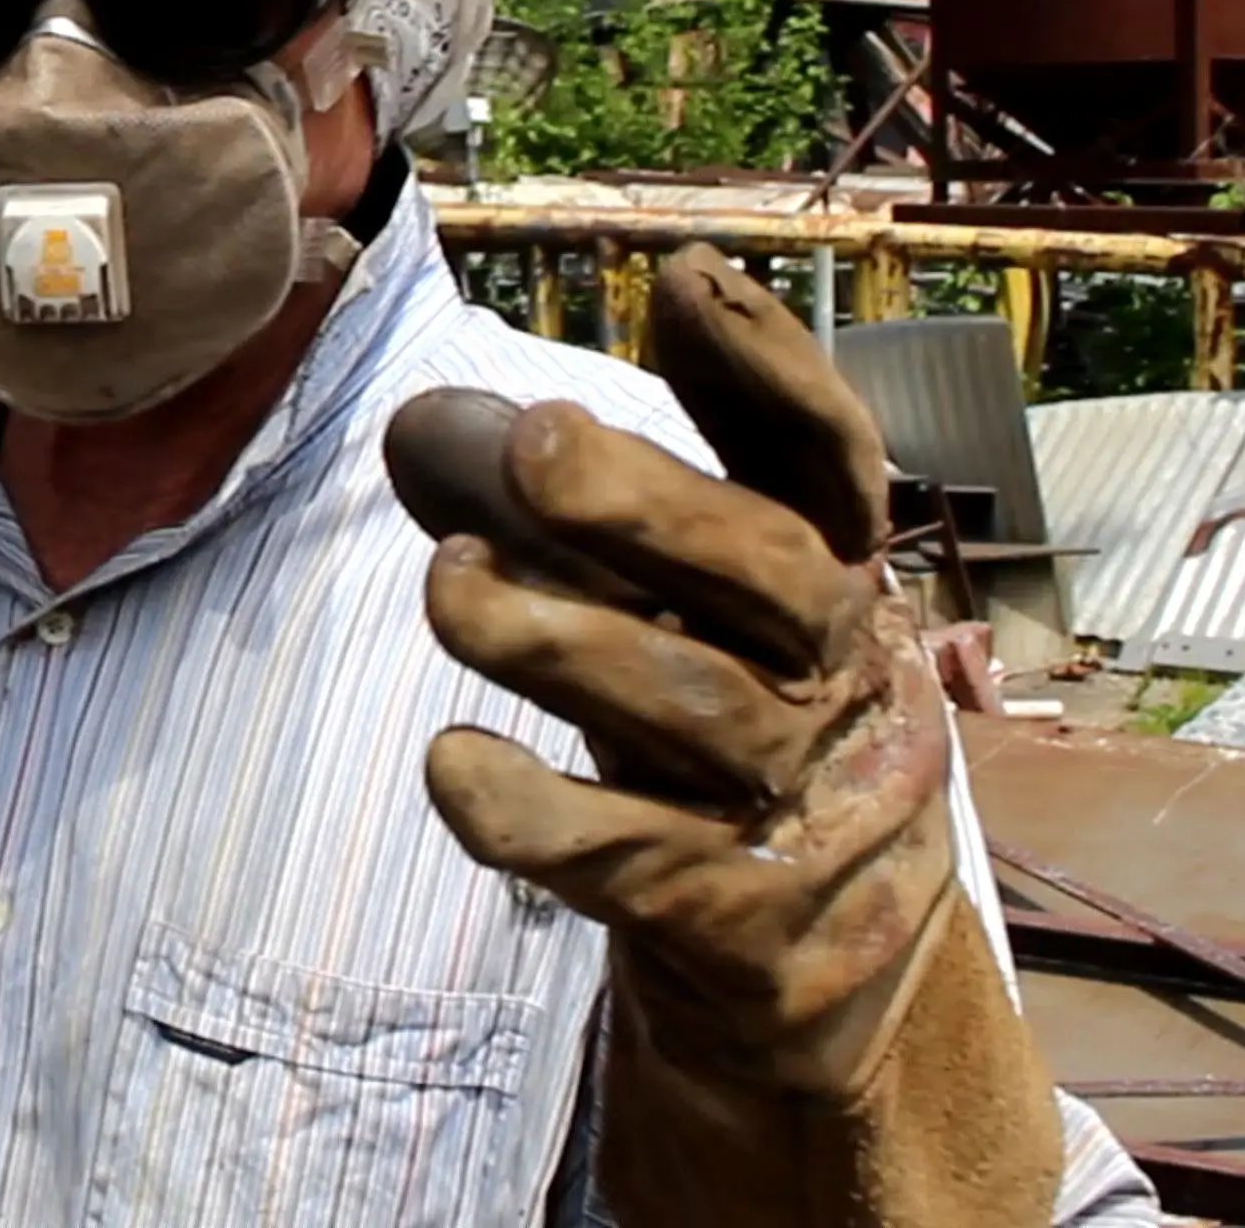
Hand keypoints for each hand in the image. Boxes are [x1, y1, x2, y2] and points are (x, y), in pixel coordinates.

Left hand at [385, 245, 953, 1094]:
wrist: (822, 966)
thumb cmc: (711, 719)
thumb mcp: (662, 604)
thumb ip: (545, 507)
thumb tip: (412, 425)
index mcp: (832, 570)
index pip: (828, 457)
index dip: (772, 371)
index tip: (687, 279)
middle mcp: (832, 671)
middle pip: (771, 574)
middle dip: (653, 502)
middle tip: (534, 432)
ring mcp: (795, 798)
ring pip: (694, 707)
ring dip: (563, 639)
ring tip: (446, 583)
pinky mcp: (738, 914)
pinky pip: (632, 857)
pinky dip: (535, 813)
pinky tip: (450, 762)